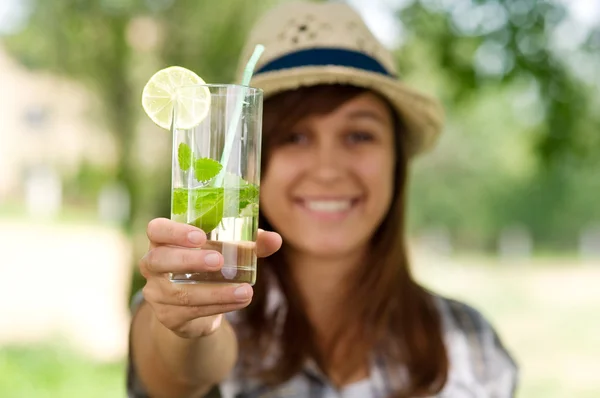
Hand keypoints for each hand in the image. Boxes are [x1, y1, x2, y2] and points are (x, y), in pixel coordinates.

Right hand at [139, 218, 281, 338]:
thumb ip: (251, 244)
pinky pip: (190, 312)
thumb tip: (275, 239)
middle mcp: (152, 265)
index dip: (173, 232)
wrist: (196, 308)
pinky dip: (217, 306)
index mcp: (163, 241)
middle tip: (219, 261)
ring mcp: (156, 293)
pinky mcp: (168, 317)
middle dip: (189, 260)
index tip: (200, 236)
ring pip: (179, 292)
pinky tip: (238, 301)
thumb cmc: (211, 267)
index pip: (156, 230)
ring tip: (245, 291)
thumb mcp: (229, 251)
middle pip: (159, 260)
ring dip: (214, 291)